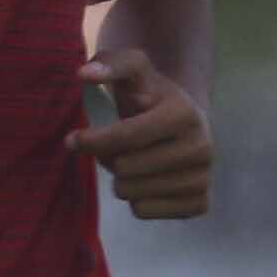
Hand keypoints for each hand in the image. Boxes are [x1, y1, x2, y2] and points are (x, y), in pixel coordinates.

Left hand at [75, 48, 210, 219]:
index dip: (91, 140)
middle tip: (116, 148)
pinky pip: (144, 212)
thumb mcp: (132, 71)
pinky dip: (135, 199)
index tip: (72, 140)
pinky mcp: (200, 203)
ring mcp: (204, 177)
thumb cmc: (148, 96)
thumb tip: (84, 74)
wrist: (182, 122)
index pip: (125, 137)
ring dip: (121, 180)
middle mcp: (203, 147)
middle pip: (125, 170)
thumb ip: (109, 64)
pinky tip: (145, 180)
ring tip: (132, 162)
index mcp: (185, 114)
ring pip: (133, 194)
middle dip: (109, 159)